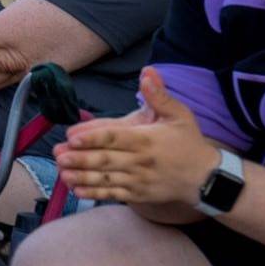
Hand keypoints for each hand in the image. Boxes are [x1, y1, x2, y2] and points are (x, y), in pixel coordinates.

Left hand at [55, 67, 219, 204]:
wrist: (206, 178)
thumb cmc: (189, 142)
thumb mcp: (179, 114)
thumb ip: (159, 95)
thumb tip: (147, 71)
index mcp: (146, 139)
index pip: (115, 137)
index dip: (93, 137)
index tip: (72, 136)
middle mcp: (140, 161)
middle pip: (106, 160)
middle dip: (80, 158)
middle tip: (58, 154)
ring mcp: (139, 180)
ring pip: (106, 179)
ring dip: (82, 177)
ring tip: (61, 172)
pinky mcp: (138, 194)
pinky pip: (113, 194)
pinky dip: (94, 192)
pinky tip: (76, 189)